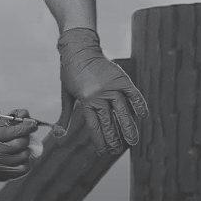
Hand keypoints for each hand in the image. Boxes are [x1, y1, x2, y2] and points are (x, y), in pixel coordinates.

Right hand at [0, 109, 37, 184]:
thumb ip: (8, 120)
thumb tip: (25, 114)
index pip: (12, 131)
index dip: (26, 126)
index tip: (33, 124)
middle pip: (20, 143)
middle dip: (26, 137)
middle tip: (24, 135)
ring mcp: (0, 165)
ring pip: (24, 155)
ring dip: (26, 149)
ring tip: (19, 147)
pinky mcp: (5, 175)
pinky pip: (24, 167)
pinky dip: (25, 161)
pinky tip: (19, 157)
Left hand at [57, 28, 148, 154]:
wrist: (79, 48)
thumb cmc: (70, 73)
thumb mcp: (66, 95)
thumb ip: (64, 116)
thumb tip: (58, 136)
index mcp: (86, 101)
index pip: (95, 127)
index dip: (100, 141)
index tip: (104, 152)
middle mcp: (100, 95)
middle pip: (109, 122)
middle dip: (114, 139)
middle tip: (117, 151)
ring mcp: (112, 86)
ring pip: (123, 112)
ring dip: (128, 128)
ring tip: (132, 142)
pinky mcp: (121, 78)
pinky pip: (133, 94)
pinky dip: (139, 104)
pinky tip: (142, 116)